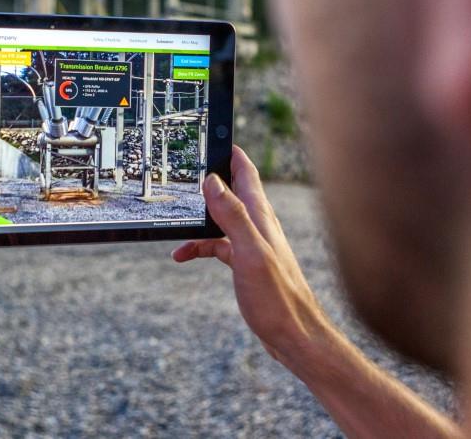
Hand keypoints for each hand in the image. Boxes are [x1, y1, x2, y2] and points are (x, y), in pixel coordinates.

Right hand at [173, 146, 330, 363]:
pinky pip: (218, 244)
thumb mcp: (249, 253)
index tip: (211, 134)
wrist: (294, 335)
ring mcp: (251, 243)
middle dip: (207, 178)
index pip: (244, 171)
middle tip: (184, 167)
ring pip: (220, 218)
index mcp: (260, 216)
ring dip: (198, 216)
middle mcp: (257, 224)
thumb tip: (213, 181)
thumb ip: (233, 215)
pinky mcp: (245, 262)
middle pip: (230, 190)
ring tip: (176, 218)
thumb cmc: (279, 298)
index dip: (228, 151)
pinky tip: (182, 255)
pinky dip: (199, 245)